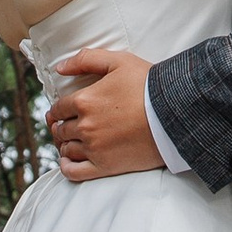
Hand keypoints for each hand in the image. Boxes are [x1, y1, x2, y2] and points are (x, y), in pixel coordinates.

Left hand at [49, 46, 161, 178]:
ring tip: (70, 142)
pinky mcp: (105, 167)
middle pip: (61, 129)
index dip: (56, 110)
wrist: (175, 114)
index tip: (59, 112)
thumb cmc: (149, 85)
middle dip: (61, 126)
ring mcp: (94, 148)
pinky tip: (68, 161)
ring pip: (66, 149)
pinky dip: (66, 167)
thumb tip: (60, 67)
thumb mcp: (119, 61)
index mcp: (84, 101)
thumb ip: (86, 59)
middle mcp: (85, 126)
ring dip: (65, 145)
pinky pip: (74, 172)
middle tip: (65, 126)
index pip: (58, 108)